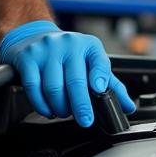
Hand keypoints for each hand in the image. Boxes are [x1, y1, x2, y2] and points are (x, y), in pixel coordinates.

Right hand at [0, 21, 136, 125]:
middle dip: (81, 105)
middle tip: (85, 120)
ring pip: (53, 87)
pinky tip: (48, 109)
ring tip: (64, 112)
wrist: (34, 36)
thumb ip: (110, 84)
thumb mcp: (90, 62)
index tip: (99, 90)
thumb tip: (127, 106)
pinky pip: (33, 87)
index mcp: (88, 45)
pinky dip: (41, 105)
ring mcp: (47, 50)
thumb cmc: (67, 54)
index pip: (99, 61)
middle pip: (75, 80)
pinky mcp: (28, 58)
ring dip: (60, 107)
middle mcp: (69, 44)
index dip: (100, 77)